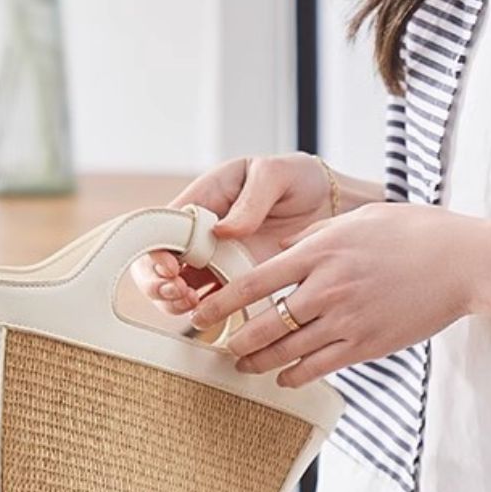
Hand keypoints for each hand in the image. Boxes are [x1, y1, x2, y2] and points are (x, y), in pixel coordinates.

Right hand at [129, 151, 335, 318]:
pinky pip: (211, 302)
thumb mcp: (277, 173)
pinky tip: (212, 318)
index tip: (172, 266)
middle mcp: (202, 233)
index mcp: (203, 200)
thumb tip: (222, 230)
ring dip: (175, 301)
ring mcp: (217, 259)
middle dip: (157, 281)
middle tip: (179, 293)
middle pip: (158, 262)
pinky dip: (204, 313)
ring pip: (177, 286)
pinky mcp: (237, 281)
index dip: (156, 248)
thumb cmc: (300, 179)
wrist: (334, 205)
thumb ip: (251, 199)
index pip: (160, 226)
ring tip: (193, 306)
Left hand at [187, 201, 490, 386]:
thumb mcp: (358, 219)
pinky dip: (294, 375)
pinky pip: (319, 367)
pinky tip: (284, 377)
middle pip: (263, 324)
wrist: (462, 261)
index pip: (254, 282)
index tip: (200, 315)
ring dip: (259, 363)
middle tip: (219, 347)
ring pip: (287, 351)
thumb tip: (280, 250)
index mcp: (321, 252)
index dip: (221, 304)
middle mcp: (328, 288)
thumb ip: (314, 238)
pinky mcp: (368, 345)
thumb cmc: (414, 232)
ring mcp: (347, 320)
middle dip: (234, 341)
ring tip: (244, 366)